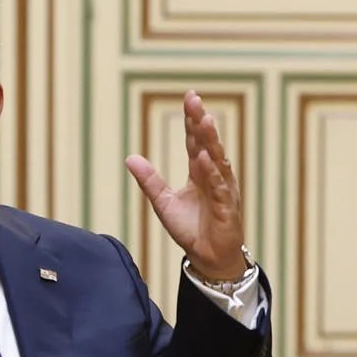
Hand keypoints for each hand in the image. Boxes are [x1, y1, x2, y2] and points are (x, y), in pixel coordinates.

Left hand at [125, 91, 246, 283]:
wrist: (207, 258)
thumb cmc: (191, 230)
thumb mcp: (163, 202)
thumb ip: (149, 180)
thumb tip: (130, 157)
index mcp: (199, 173)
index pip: (195, 141)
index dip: (192, 121)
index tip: (190, 98)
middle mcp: (214, 177)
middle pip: (207, 144)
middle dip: (201, 122)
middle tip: (195, 100)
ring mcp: (222, 191)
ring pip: (217, 161)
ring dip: (210, 141)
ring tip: (203, 121)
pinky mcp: (226, 208)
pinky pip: (219, 187)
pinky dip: (212, 173)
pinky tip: (204, 158)